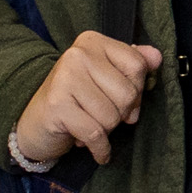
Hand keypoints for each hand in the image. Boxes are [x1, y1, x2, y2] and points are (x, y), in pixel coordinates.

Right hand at [11, 32, 164, 170]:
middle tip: (102, 116)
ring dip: (106, 130)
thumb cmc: (76, 100)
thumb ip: (133, 64)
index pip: (137, 65)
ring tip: (89, 124)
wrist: (35, 123)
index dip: (137, 90)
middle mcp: (77, 54)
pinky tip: (96, 150)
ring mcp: (65, 78)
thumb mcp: (105, 78)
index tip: (124, 101)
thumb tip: (157, 57)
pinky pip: (96, 134)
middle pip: (127, 94)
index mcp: (92, 42)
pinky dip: (100, 149)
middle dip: (120, 114)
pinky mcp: (58, 105)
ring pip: (112, 116)